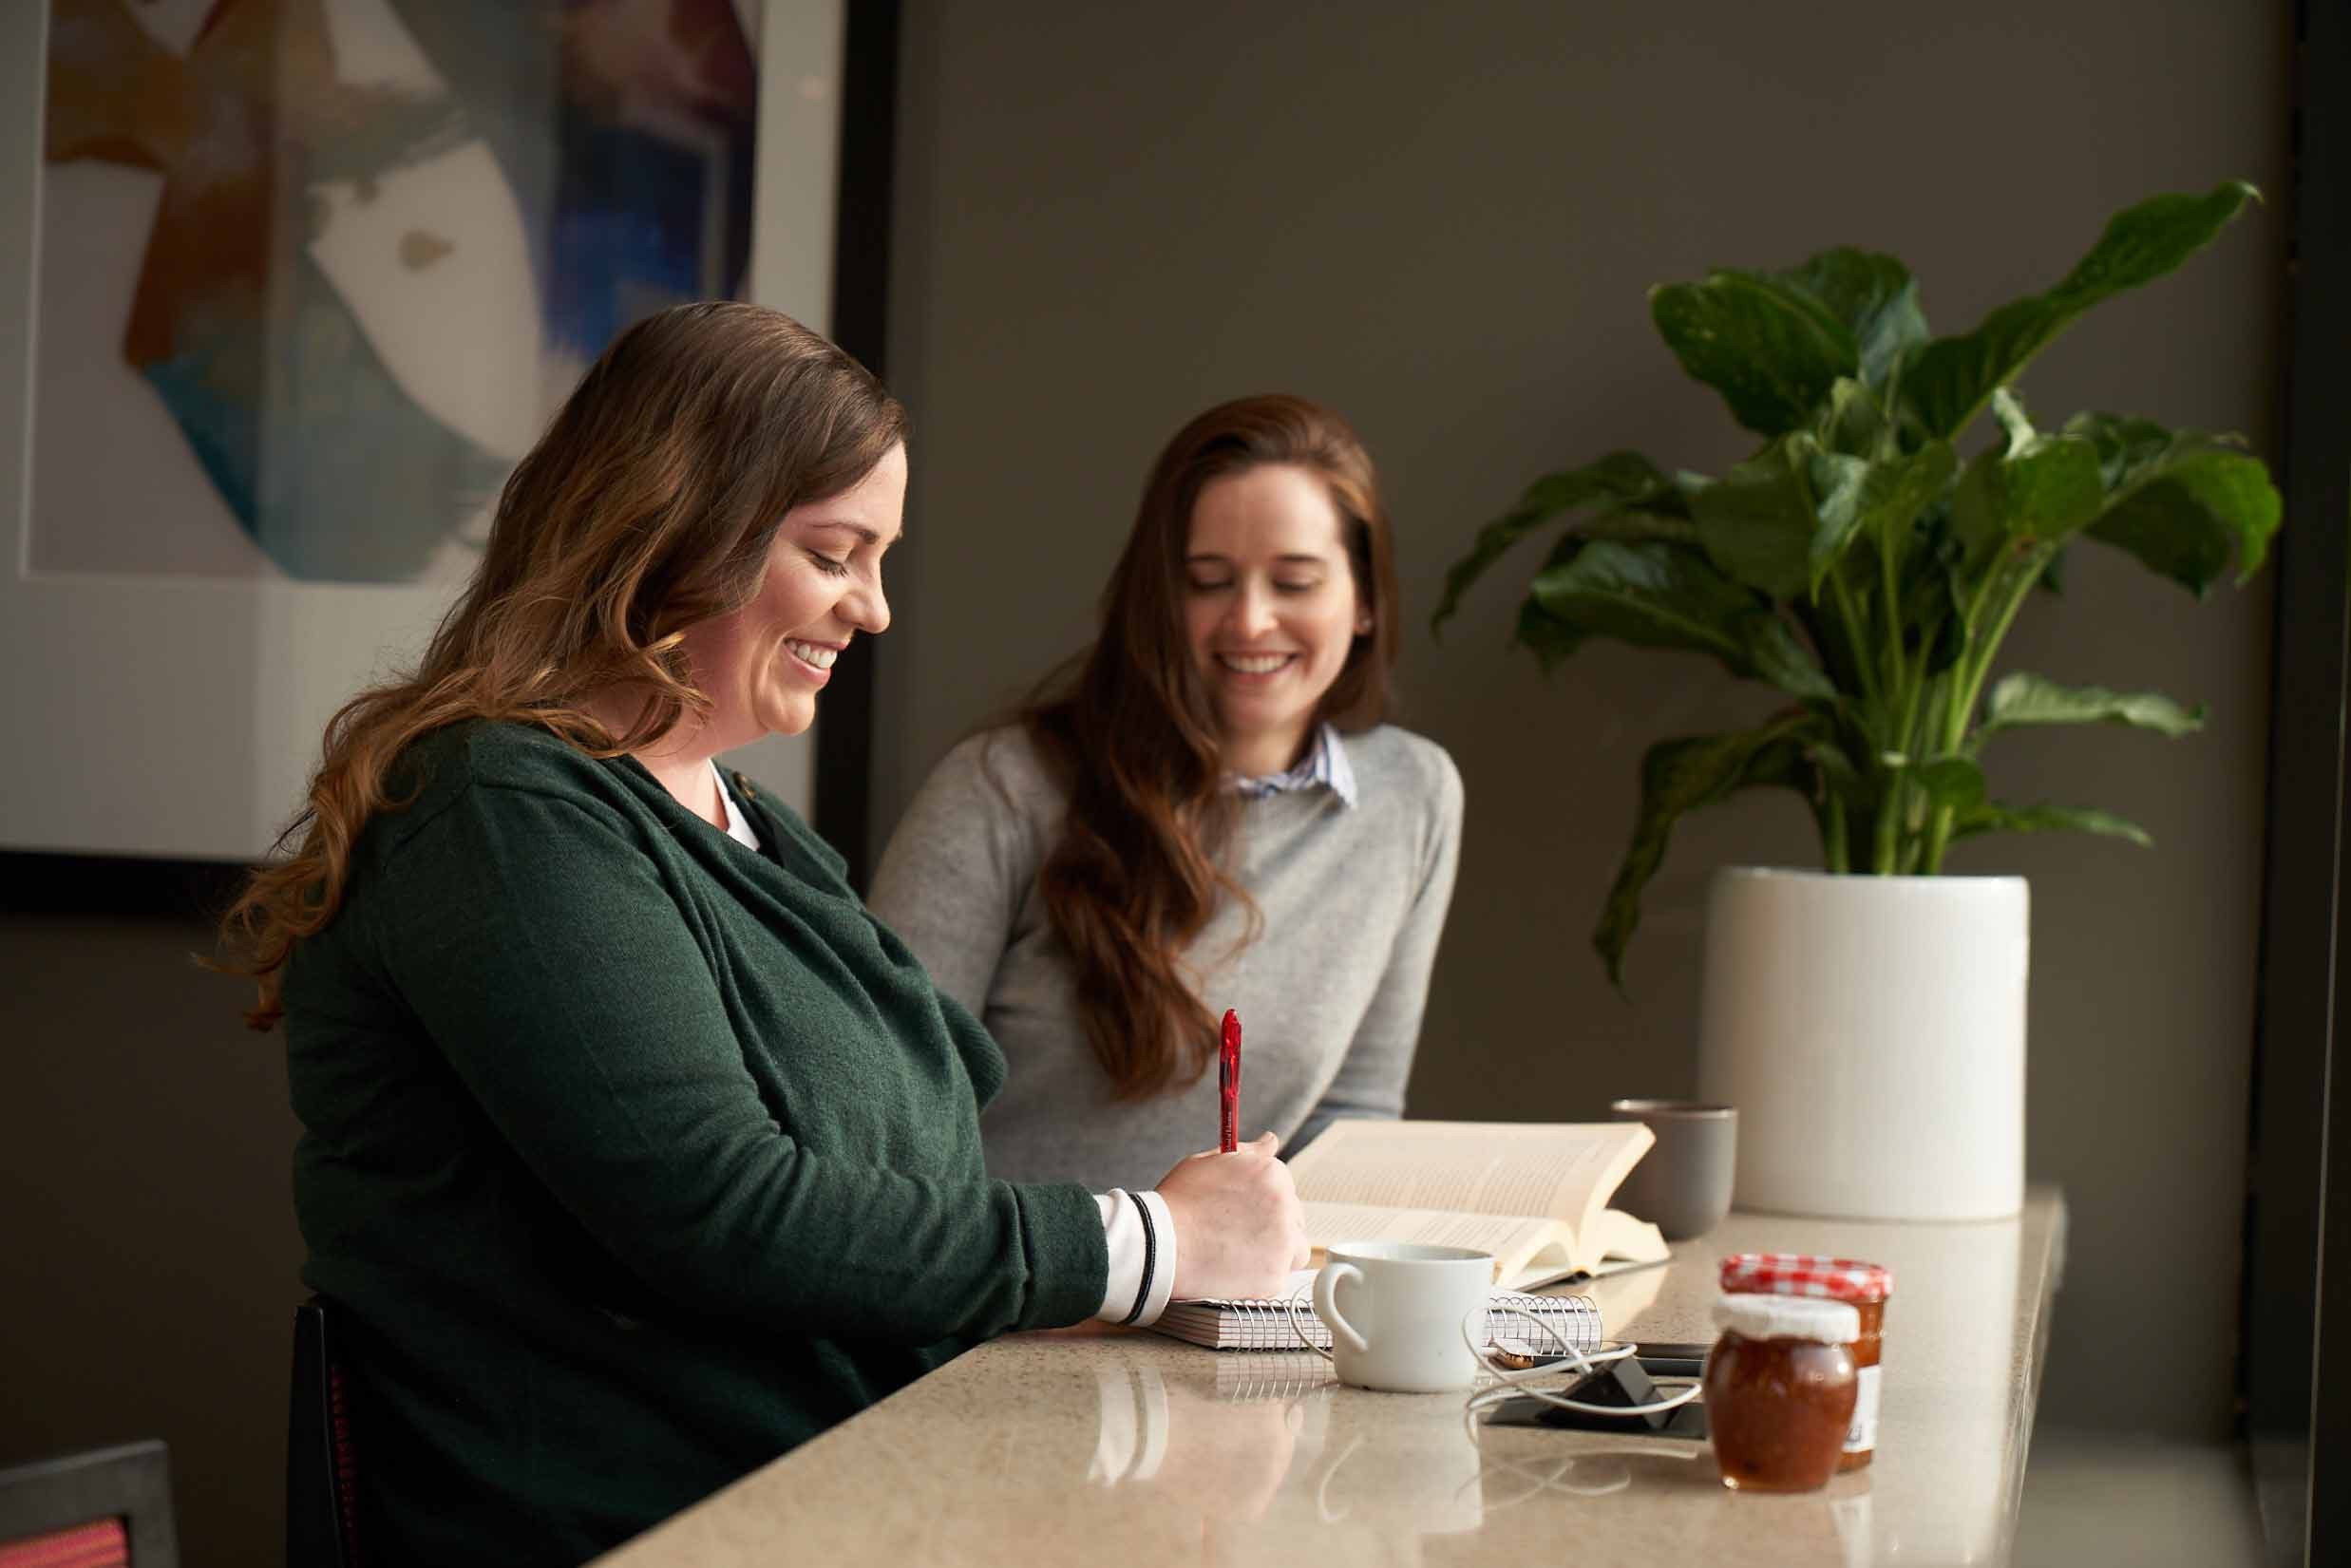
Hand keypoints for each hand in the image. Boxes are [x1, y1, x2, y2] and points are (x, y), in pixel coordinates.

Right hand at [1156, 1132, 1311, 1301]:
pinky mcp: (1275, 1276)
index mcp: (1271, 1173)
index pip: (1284, 1184)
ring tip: (1240, 1252)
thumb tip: (1270, 1140)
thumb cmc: (1179, 1203)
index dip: (1261, 1198)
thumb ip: (1247, 1152)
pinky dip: (1263, 1275)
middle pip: (1293, 1215)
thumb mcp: (1208, 1162)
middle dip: (1272, 1223)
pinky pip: (1280, 1276)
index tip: (1244, 1209)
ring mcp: (1283, 1242)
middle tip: (1237, 1231)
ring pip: (1295, 1247)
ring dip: (1276, 1249)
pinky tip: (1237, 1268)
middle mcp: (1285, 1205)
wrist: (1161, 1245)